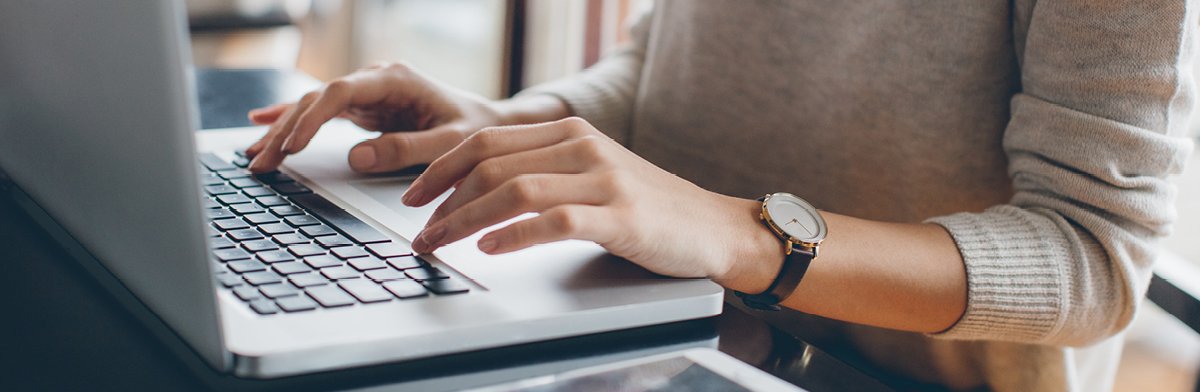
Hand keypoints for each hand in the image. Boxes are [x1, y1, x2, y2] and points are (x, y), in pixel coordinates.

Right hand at [244, 62, 505, 173]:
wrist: (489, 123)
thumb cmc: (475, 130)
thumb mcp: (449, 143)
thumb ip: (406, 150)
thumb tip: (356, 158)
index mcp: (396, 79)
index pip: (341, 92)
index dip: (312, 118)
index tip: (292, 145)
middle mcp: (376, 80)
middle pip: (318, 99)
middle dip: (286, 130)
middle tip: (261, 162)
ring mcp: (367, 92)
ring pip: (313, 106)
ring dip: (282, 131)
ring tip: (254, 157)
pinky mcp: (364, 107)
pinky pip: (320, 112)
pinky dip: (291, 119)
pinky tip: (261, 123)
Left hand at [403, 117, 782, 281]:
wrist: (711, 226)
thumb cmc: (647, 207)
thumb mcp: (591, 173)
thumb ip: (544, 170)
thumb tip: (476, 189)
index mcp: (570, 131)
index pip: (487, 140)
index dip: (442, 168)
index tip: (414, 196)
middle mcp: (583, 147)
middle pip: (491, 162)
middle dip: (443, 198)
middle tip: (419, 230)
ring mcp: (603, 180)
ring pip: (514, 190)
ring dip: (465, 220)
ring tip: (440, 242)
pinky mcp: (620, 217)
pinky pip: (554, 221)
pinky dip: (514, 235)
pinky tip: (490, 248)